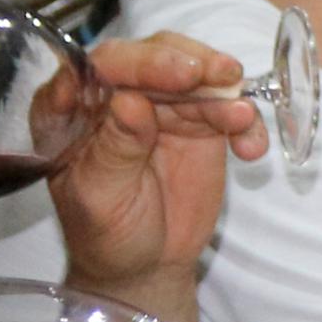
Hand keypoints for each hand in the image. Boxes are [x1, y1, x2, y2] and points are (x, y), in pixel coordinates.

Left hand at [52, 31, 263, 307]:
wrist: (144, 265)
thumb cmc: (105, 233)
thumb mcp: (99, 200)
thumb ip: (113, 151)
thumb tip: (131, 102)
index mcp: (72, 107)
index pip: (96, 69)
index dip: (130, 64)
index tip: (165, 72)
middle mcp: (116, 94)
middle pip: (149, 56)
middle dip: (182, 61)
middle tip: (212, 75)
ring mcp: (161, 104)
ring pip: (193, 70)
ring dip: (222, 86)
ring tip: (242, 115)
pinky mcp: (200, 121)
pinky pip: (228, 105)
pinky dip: (245, 120)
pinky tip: (250, 147)